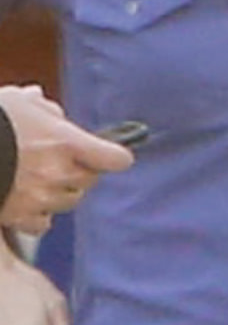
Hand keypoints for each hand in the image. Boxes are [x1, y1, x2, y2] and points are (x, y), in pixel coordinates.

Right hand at [1, 88, 132, 232]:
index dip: (114, 155)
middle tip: (54, 158)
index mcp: (66, 142)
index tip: (113, 154)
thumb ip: (42, 108)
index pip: (114, 158)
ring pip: (68, 200)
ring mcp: (42, 198)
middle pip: (88, 180)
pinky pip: (43, 222)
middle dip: (77, 170)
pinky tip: (23, 199)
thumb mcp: (16, 101)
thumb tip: (50, 111)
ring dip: (58, 190)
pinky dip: (37, 213)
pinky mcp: (21, 217)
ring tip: (32, 175)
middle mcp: (59, 173)